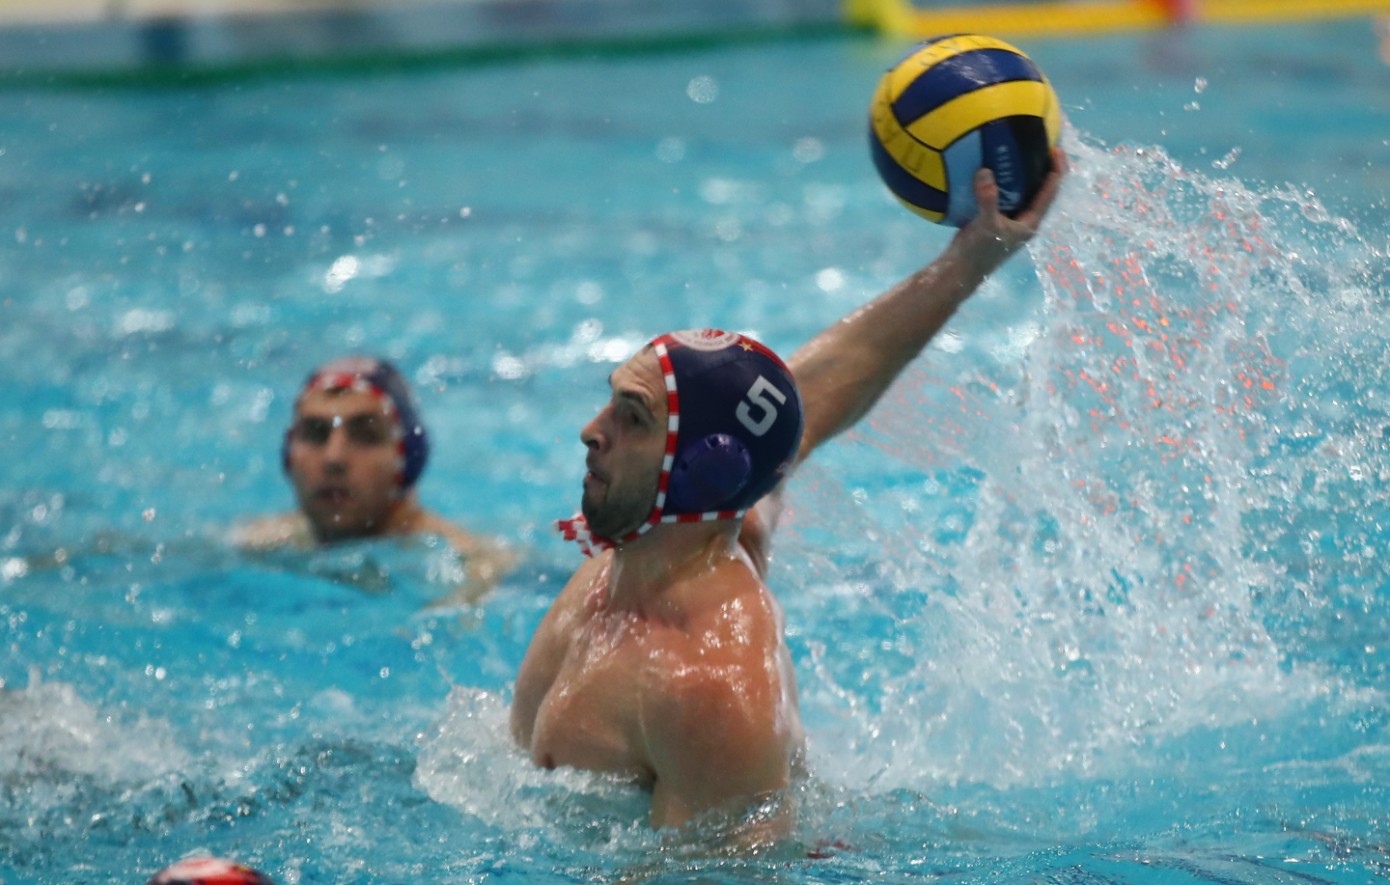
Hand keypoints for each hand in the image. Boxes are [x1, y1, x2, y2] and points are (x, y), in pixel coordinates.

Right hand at [954, 146, 1067, 274]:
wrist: (958, 272)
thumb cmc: (977, 253)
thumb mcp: (985, 225)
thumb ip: (988, 199)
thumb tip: (986, 171)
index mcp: (1029, 223)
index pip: (1049, 193)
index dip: (1055, 172)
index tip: (1056, 150)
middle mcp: (1023, 221)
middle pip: (1040, 191)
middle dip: (1044, 169)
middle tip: (1044, 145)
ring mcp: (1009, 221)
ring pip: (1022, 193)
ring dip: (1025, 175)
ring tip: (1023, 152)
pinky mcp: (995, 220)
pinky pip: (1005, 196)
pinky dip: (1004, 182)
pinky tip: (995, 168)